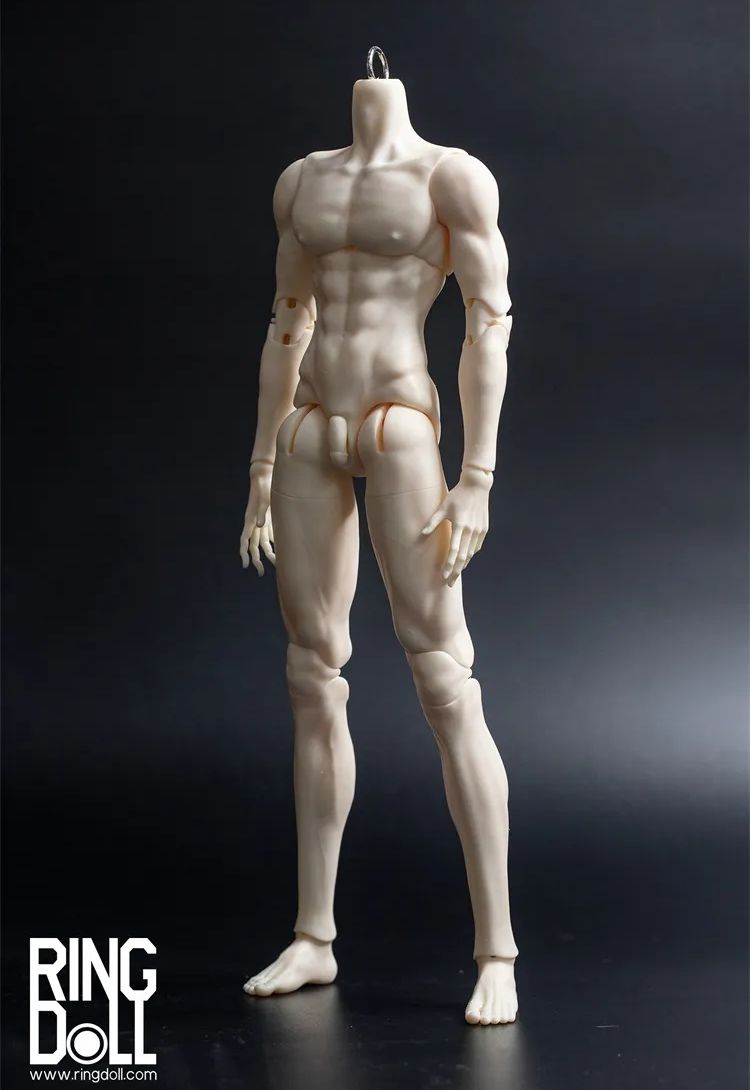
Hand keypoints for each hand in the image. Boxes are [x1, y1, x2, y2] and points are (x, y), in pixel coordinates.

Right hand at [239, 463, 274, 574]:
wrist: (263, 476)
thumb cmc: (263, 488)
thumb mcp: (264, 500)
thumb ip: (261, 513)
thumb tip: (260, 526)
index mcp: (250, 521)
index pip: (245, 541)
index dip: (245, 554)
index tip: (246, 566)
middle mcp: (254, 524)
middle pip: (254, 546)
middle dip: (256, 560)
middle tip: (261, 573)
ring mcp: (261, 522)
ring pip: (261, 542)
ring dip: (266, 554)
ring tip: (273, 565)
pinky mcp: (268, 519)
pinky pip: (269, 535)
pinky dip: (273, 544)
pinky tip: (279, 552)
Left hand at [421, 466, 492, 585]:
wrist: (477, 486)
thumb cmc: (457, 496)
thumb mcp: (443, 507)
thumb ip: (433, 522)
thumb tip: (421, 533)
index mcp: (459, 525)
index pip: (454, 551)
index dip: (448, 565)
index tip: (444, 576)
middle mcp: (470, 531)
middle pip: (463, 557)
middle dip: (456, 571)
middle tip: (450, 583)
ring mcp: (479, 531)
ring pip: (470, 553)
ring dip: (463, 564)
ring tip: (456, 573)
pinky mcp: (484, 529)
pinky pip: (476, 546)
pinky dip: (470, 554)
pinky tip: (465, 559)